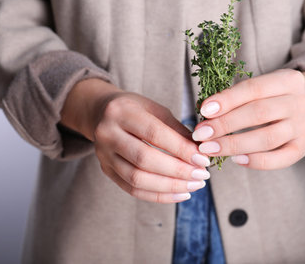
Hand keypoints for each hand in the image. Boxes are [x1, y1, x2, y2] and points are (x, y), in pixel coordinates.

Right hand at [61, 79, 210, 202]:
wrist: (102, 113)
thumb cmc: (136, 110)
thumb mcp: (156, 110)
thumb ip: (177, 130)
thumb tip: (201, 153)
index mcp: (121, 112)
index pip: (154, 134)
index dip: (180, 149)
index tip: (203, 159)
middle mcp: (108, 134)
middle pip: (144, 159)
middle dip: (177, 170)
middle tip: (202, 175)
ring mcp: (103, 155)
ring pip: (137, 179)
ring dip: (170, 186)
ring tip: (194, 185)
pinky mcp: (106, 171)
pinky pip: (133, 190)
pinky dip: (158, 195)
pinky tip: (180, 193)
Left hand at [191, 69, 304, 169]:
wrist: (301, 108)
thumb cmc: (270, 96)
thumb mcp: (259, 87)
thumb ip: (237, 97)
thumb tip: (206, 114)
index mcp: (289, 80)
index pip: (254, 89)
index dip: (227, 100)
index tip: (204, 110)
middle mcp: (301, 102)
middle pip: (260, 113)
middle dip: (226, 124)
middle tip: (201, 134)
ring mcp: (304, 126)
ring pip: (268, 138)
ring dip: (235, 144)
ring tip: (210, 149)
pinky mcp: (304, 147)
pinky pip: (280, 159)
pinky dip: (256, 161)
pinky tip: (236, 160)